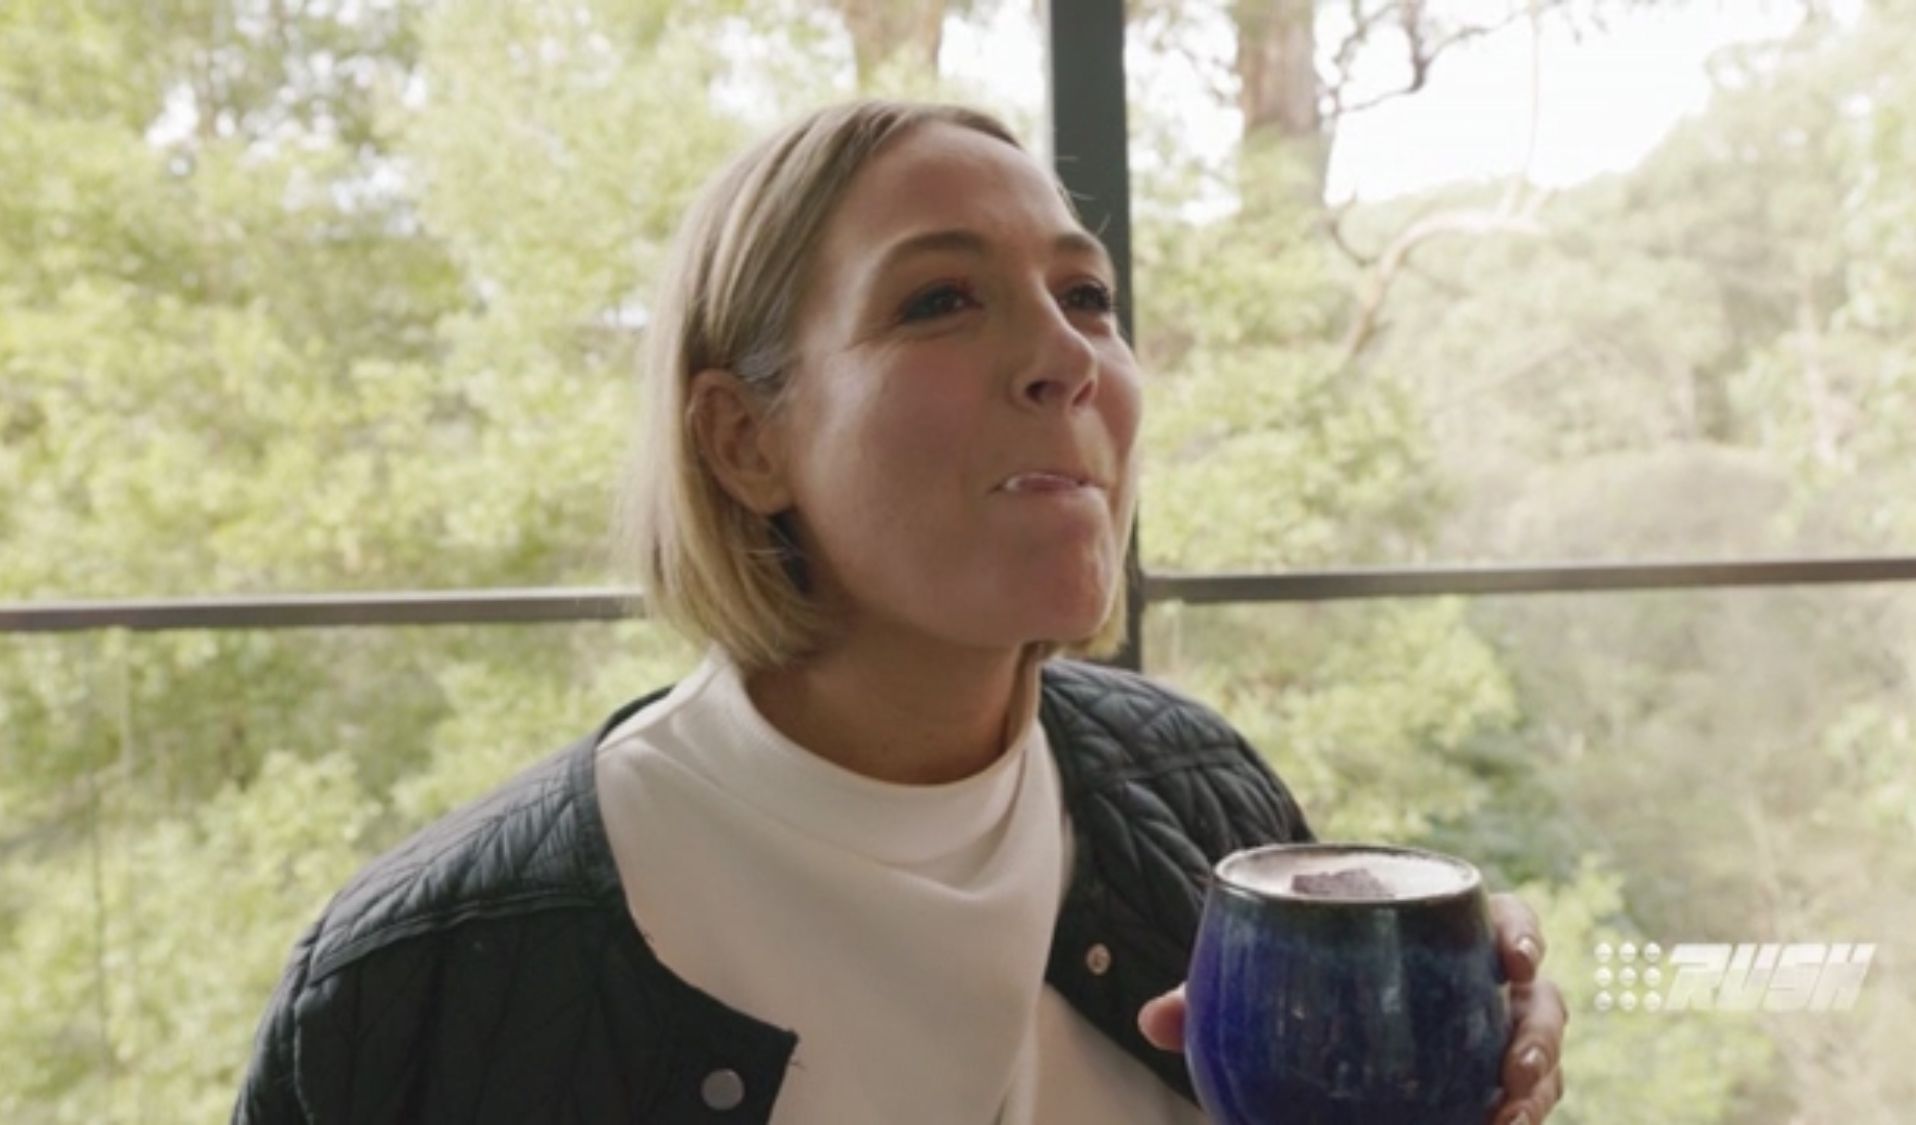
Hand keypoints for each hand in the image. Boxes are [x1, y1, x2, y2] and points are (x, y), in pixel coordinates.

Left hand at [1138, 892, 1567, 1124]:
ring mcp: (1486, 1040)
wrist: (1307, 1020)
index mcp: (1443, 930)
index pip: (1504, 917)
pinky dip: (1507, 1118)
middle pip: (1539, 1002)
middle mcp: (1478, 985)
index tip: (1516, 957)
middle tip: (1514, 1068)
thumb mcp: (1258, 977)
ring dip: (1534, 1091)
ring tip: (1506, 1117)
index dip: (1521, 932)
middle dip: (1539, 1034)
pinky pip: (1511, 1106)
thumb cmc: (1295, 976)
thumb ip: (1212, 995)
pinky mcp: (1479, 1087)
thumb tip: (1153, 1021)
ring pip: (1536, 1063)